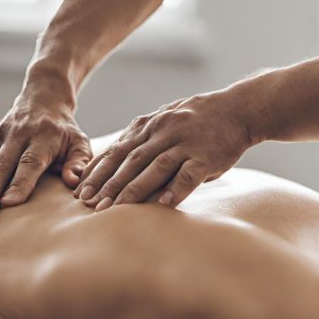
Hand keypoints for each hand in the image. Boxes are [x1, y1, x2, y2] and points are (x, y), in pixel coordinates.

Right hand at [0, 94, 91, 215]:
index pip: (31, 162)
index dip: (20, 182)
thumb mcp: (79, 143)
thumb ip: (78, 163)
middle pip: (2, 164)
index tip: (9, 202)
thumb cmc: (65, 133)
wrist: (44, 102)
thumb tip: (73, 182)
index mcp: (45, 136)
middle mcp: (19, 133)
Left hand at [75, 89, 252, 209]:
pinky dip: (176, 189)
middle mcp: (165, 131)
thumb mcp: (167, 118)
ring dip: (133, 188)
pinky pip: (189, 174)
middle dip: (107, 182)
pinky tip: (163, 205)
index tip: (80, 189)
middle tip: (88, 203)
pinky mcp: (207, 155)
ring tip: (114, 208)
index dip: (98, 170)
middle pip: (131, 159)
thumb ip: (144, 136)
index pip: (118, 149)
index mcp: (152, 124)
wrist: (238, 109)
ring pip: (155, 166)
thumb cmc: (199, 118)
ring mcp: (186, 142)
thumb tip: (119, 157)